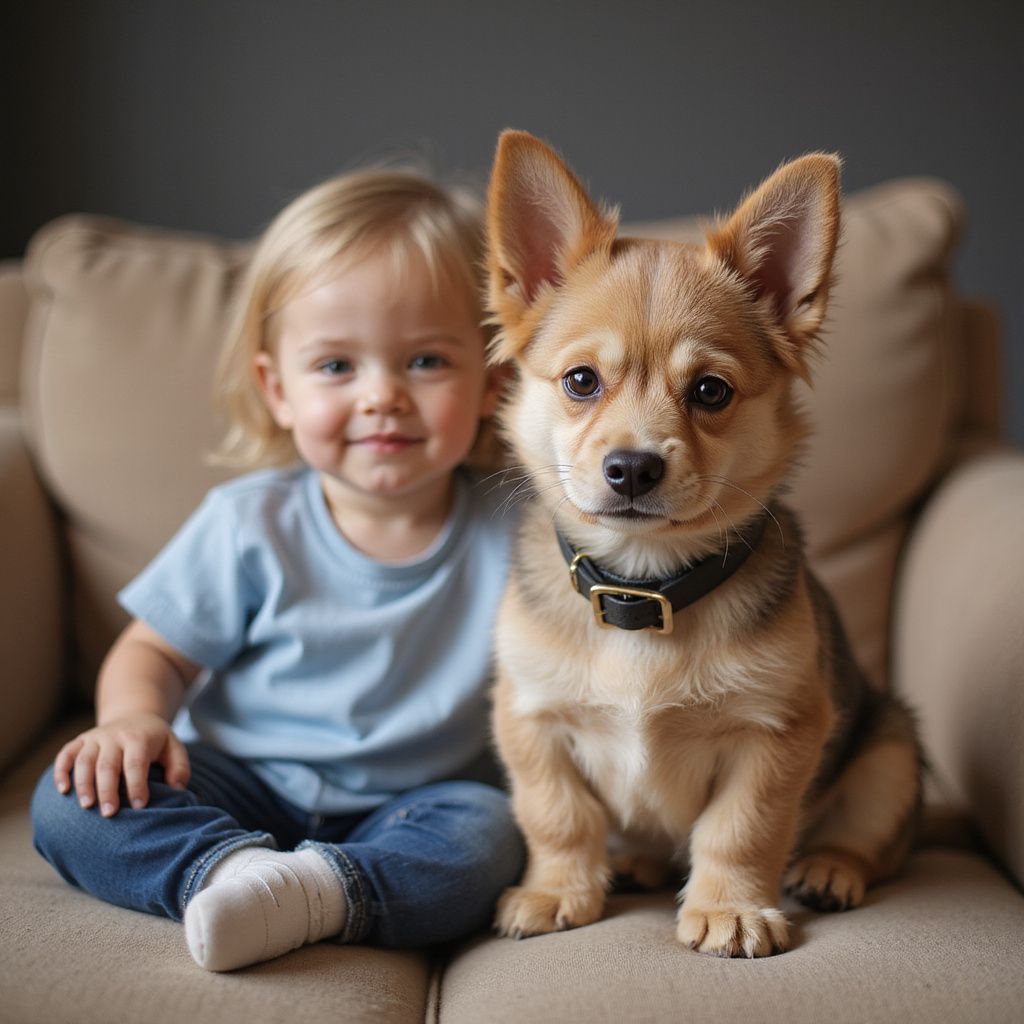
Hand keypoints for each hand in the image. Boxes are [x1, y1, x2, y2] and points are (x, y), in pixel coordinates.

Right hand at [53, 713, 190, 816]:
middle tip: (109, 813)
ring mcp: (95, 737)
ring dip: (83, 784)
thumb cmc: (155, 740)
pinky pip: (66, 754)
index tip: (139, 806)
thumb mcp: (174, 747)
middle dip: (107, 790)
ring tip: (86, 806)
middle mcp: (115, 736)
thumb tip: (178, 789)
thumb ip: (180, 767)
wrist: (134, 715)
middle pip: (108, 764)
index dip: (137, 785)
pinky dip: (61, 771)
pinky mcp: (80, 741)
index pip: (136, 763)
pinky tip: (63, 790)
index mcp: (139, 738)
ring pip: (84, 760)